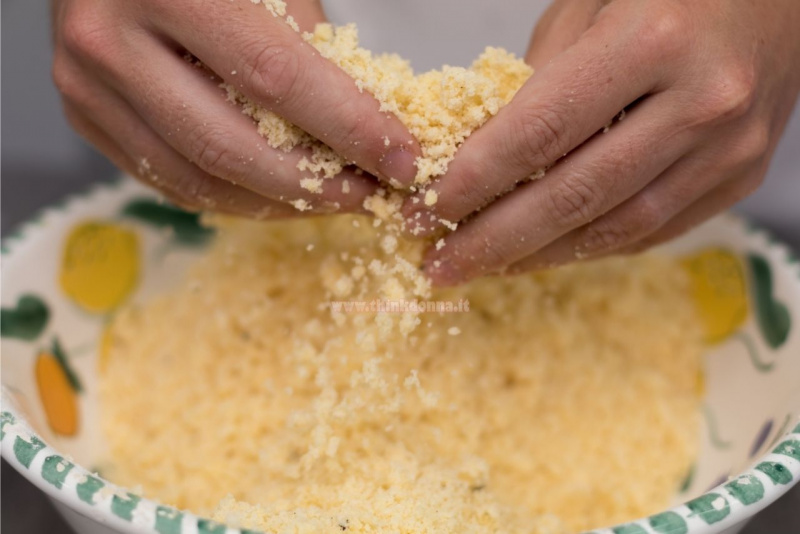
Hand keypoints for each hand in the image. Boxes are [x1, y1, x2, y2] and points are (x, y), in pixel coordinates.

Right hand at [52, 0, 418, 217]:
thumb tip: (371, 125)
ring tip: (330, 198)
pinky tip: (277, 194)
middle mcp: (110, 41)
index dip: (348, 127)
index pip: (275, 78)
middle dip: (314, 184)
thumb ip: (310, 47)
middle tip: (368, 194)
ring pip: (197, 180)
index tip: (400, 160)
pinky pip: (171, 183)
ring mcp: (88, 87)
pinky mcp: (87, 119)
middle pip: (230, 146)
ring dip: (277, 204)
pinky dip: (234, 198)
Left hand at [404, 0, 799, 284]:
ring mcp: (728, 149)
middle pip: (574, 196)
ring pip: (615, 228)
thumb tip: (479, 155)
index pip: (541, 132)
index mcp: (652, 41)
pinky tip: (545, 252)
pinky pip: (652, 231)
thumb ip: (536, 82)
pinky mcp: (739, 179)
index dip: (476, 182)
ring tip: (484, 266)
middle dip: (495, 239)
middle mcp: (701, 102)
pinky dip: (590, 248)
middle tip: (441, 263)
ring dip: (539, 256)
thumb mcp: (589, 6)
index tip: (426, 211)